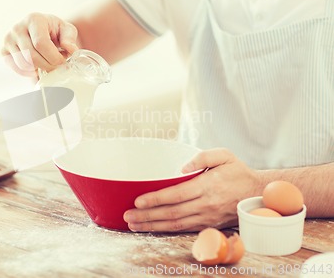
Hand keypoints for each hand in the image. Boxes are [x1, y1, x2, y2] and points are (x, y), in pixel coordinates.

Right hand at [1, 12, 78, 75]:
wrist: (41, 30)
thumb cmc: (54, 30)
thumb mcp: (66, 30)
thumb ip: (70, 39)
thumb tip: (71, 50)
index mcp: (34, 19)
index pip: (41, 43)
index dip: (53, 57)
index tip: (62, 62)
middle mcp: (18, 28)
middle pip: (31, 56)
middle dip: (48, 66)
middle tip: (57, 67)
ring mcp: (8, 40)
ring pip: (24, 64)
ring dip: (39, 70)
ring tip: (47, 64)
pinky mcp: (4, 51)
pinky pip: (17, 69)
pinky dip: (29, 73)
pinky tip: (38, 68)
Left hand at [123, 148, 262, 231]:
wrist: (258, 193)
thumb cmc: (238, 172)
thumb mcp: (224, 155)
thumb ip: (203, 156)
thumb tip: (182, 168)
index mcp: (208, 186)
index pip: (176, 195)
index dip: (155, 199)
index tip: (138, 200)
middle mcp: (206, 204)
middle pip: (171, 213)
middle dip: (147, 215)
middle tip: (127, 215)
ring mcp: (206, 217)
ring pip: (174, 224)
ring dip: (152, 225)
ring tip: (133, 224)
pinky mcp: (207, 224)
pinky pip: (182, 229)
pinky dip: (165, 230)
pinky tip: (151, 228)